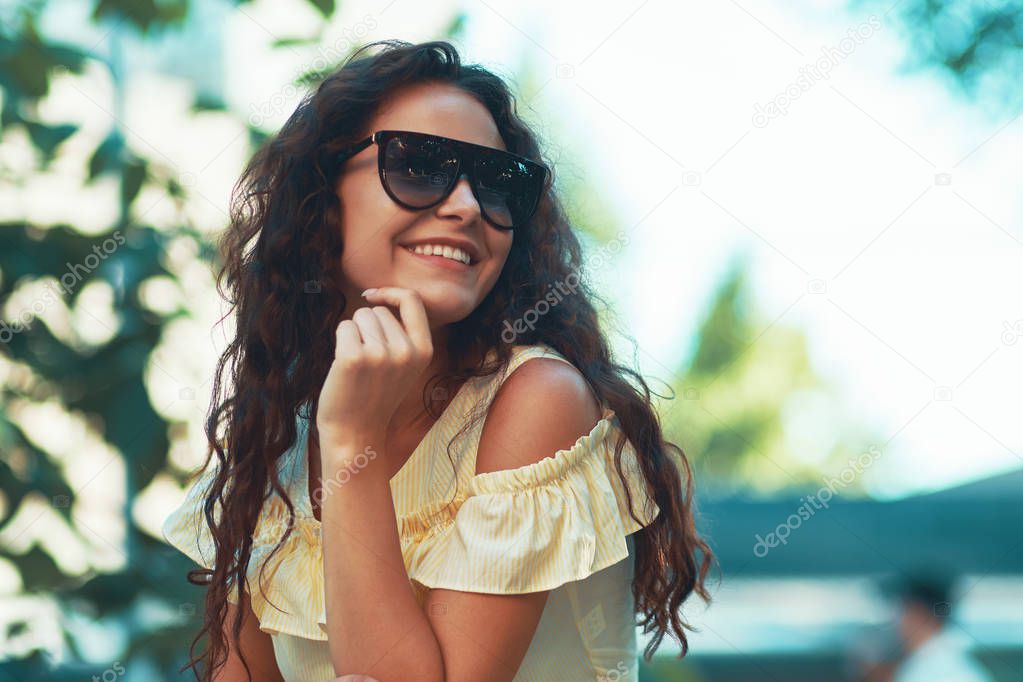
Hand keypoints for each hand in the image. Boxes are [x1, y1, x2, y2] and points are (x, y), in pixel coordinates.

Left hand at [316, 287, 433, 448]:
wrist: (355, 432)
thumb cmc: (375, 395)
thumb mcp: (404, 365)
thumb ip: (403, 334)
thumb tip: (380, 297)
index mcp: (424, 351)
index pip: (412, 301)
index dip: (391, 293)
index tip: (373, 297)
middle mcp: (406, 351)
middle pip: (378, 311)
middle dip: (367, 326)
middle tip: (367, 361)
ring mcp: (380, 354)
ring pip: (360, 316)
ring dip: (353, 334)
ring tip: (357, 364)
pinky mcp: (353, 358)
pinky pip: (344, 327)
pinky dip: (339, 340)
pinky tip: (343, 365)